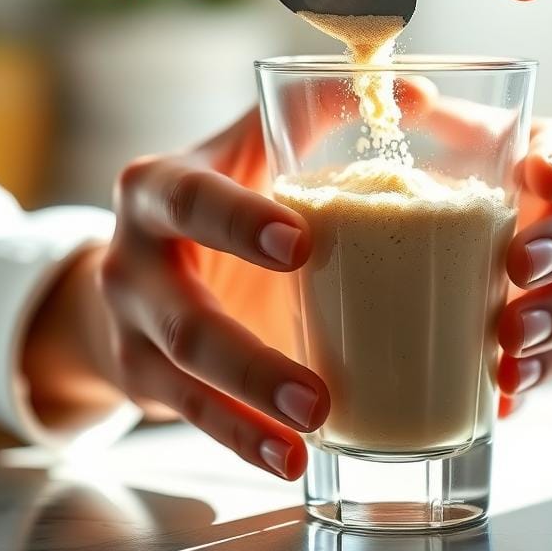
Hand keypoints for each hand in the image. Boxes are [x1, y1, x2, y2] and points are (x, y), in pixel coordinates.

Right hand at [98, 108, 331, 480]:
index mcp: (160, 189)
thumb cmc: (216, 199)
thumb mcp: (248, 151)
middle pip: (182, 316)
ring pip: (185, 379)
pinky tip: (290, 459)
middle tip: (316, 388)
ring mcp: (133, 327)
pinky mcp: (144, 379)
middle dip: (247, 359)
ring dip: (248, 411)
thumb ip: (318, 116)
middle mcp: (133, 259)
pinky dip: (242, 440)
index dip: (239, 222)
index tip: (302, 243)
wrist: (139, 263)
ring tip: (311, 432)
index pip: (191, 200)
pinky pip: (193, 414)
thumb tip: (418, 91)